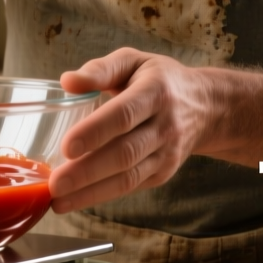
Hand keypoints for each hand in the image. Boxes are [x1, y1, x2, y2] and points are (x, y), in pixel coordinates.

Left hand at [47, 49, 214, 213]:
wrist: (206, 107)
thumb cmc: (159, 79)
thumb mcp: (134, 61)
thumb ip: (101, 69)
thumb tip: (67, 82)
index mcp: (155, 92)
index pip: (125, 114)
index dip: (96, 131)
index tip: (67, 146)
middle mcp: (165, 125)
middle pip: (125, 153)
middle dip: (88, 172)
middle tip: (55, 184)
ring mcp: (166, 153)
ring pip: (128, 177)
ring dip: (91, 192)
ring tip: (58, 201)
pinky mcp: (163, 173)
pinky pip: (131, 187)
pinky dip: (102, 195)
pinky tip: (76, 200)